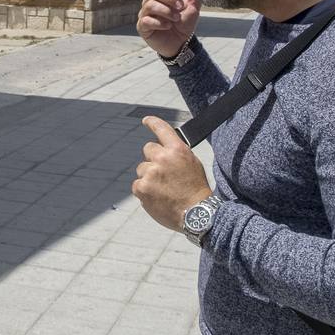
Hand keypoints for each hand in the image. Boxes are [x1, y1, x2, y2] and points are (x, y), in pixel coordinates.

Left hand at [132, 117, 212, 231]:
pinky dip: (145, 191)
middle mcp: (162, 158)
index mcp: (177, 150)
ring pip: (142, 168)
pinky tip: (158, 198)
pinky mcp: (141, 187)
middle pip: (148, 149)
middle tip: (165, 174)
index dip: (152, 122)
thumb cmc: (196, 190)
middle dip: (154, 159)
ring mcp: (150, 173)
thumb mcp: (192, 164)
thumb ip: (176, 154)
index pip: (162, 129)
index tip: (146, 120)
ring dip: (149, 176)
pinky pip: (138, 184)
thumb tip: (162, 149)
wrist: (196, 214)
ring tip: (164, 190)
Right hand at [137, 0, 200, 57]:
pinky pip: (147, 20)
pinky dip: (160, 23)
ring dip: (166, 11)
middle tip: (180, 7)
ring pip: (150, 5)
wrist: (182, 43)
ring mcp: (145, 14)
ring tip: (176, 18)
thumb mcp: (193, 8)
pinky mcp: (142, 26)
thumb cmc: (184, 24)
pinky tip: (168, 26)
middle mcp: (151, 2)